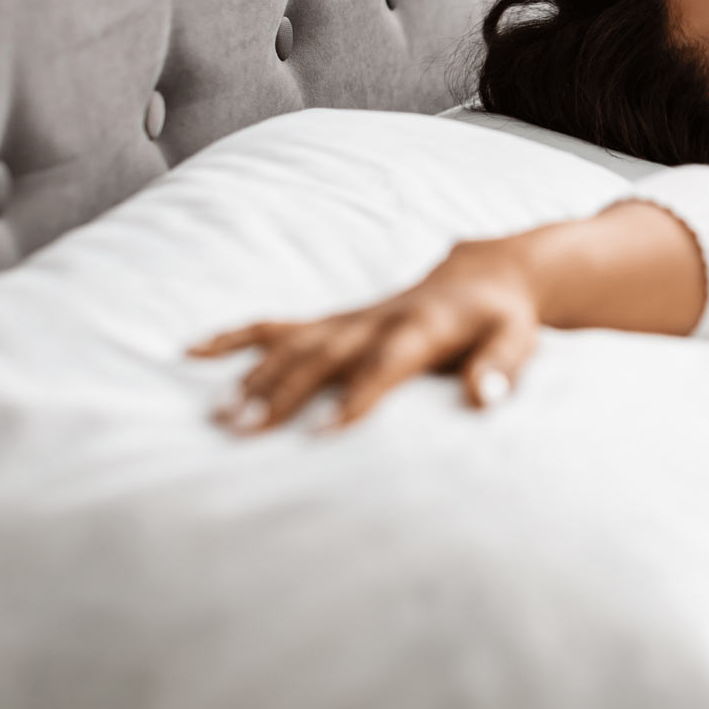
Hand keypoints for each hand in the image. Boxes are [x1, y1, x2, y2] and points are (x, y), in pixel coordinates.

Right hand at [189, 238, 541, 432]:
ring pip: (293, 343)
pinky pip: (278, 324)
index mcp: (422, 326)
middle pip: (324, 355)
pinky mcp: (334, 320)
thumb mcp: (517, 341)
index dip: (357, 394)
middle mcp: (377, 319)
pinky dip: (235, 336)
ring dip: (254, 376)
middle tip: (244, 432)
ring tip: (218, 417)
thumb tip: (485, 400)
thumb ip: (501, 369)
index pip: (385, 362)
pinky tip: (190, 351)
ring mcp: (349, 318)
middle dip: (284, 391)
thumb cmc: (502, 321)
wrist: (484, 275)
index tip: (324, 433)